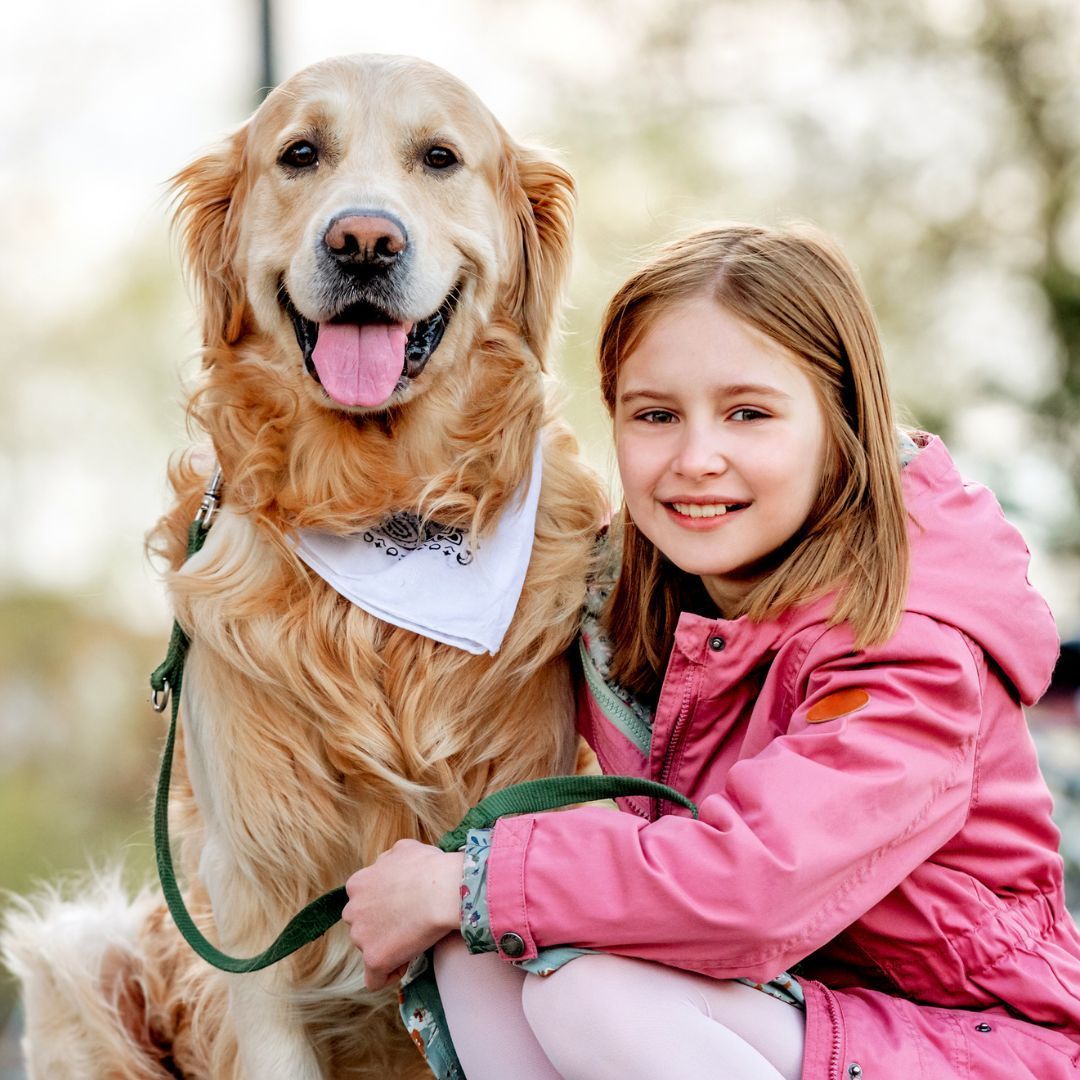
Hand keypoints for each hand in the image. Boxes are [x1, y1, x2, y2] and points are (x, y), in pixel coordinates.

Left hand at [342, 839, 464, 990]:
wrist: (443, 890)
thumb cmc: (430, 867)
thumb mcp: (404, 849)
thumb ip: (387, 860)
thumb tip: (386, 865)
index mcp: (357, 884)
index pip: (362, 901)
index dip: (383, 906)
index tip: (403, 908)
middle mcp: (352, 910)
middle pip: (362, 925)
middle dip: (382, 927)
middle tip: (410, 924)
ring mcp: (361, 936)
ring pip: (370, 949)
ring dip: (388, 948)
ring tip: (414, 942)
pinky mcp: (374, 958)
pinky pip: (374, 979)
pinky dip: (388, 975)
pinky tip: (405, 965)